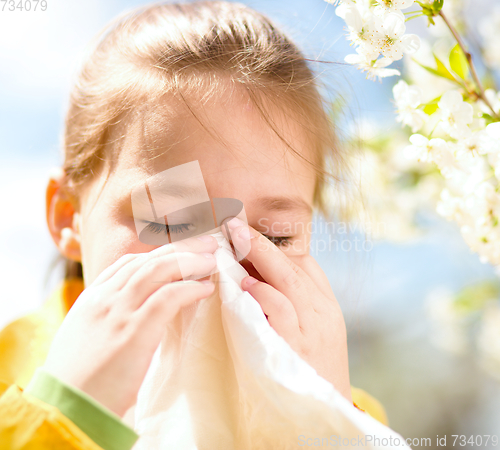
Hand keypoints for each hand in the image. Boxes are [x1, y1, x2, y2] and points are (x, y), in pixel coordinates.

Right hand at [42, 235, 218, 416]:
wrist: (65, 409)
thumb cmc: (78, 380)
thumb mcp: (85, 337)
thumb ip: (107, 318)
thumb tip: (135, 312)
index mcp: (92, 298)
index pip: (129, 262)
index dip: (159, 253)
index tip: (182, 252)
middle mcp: (105, 298)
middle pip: (148, 259)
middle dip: (181, 248)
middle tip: (207, 244)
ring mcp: (119, 311)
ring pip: (159, 270)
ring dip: (190, 262)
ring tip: (212, 261)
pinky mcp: (134, 330)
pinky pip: (168, 297)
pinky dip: (189, 288)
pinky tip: (205, 289)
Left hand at [223, 218, 351, 402]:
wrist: (324, 414)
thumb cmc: (308, 366)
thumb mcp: (306, 329)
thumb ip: (284, 300)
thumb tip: (249, 273)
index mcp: (324, 302)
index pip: (300, 260)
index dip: (270, 240)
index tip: (242, 227)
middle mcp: (322, 310)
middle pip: (292, 263)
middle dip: (260, 239)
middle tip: (232, 221)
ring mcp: (313, 328)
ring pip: (288, 280)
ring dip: (258, 256)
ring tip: (233, 237)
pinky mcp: (299, 348)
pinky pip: (282, 312)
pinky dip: (263, 294)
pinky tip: (244, 284)